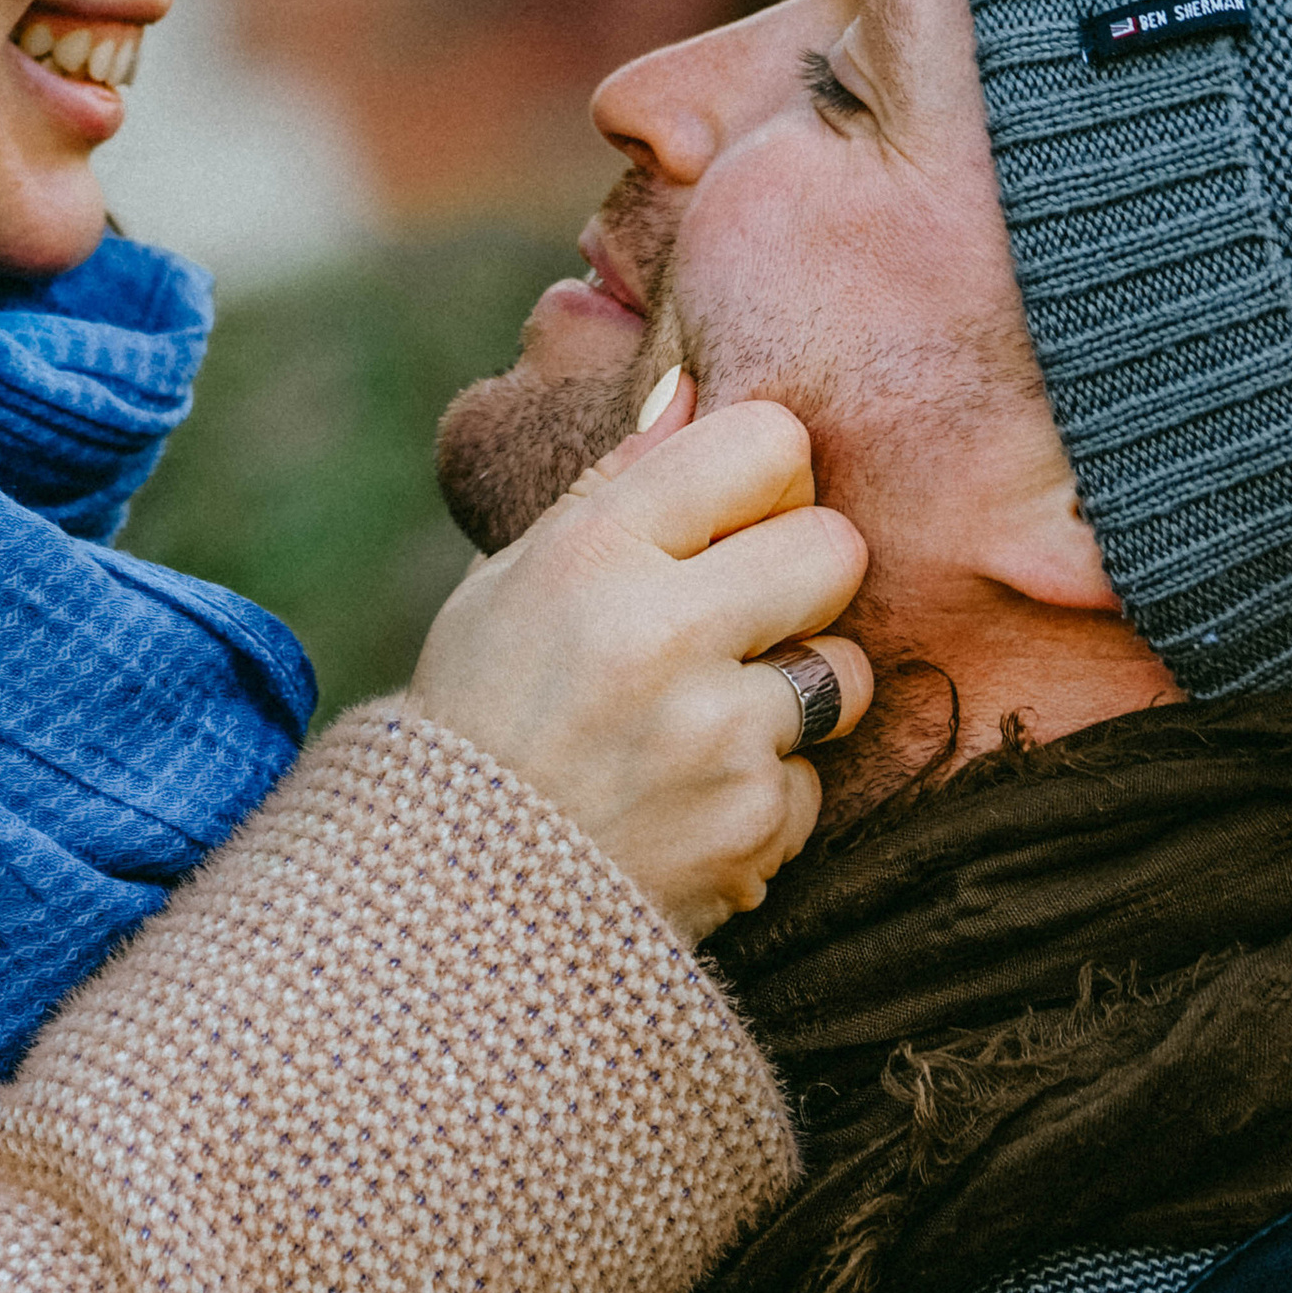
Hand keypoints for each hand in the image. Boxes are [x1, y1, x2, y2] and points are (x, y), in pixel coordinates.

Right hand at [406, 386, 871, 941]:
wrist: (446, 903)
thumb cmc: (477, 720)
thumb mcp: (508, 585)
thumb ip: (613, 488)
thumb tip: (693, 389)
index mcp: (592, 554)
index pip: (768, 444)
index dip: (765, 479)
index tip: (731, 520)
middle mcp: (660, 636)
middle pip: (835, 547)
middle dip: (802, 578)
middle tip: (738, 619)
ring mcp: (715, 738)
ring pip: (845, 673)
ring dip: (794, 696)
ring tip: (700, 724)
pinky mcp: (751, 826)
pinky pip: (814, 782)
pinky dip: (763, 795)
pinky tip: (684, 804)